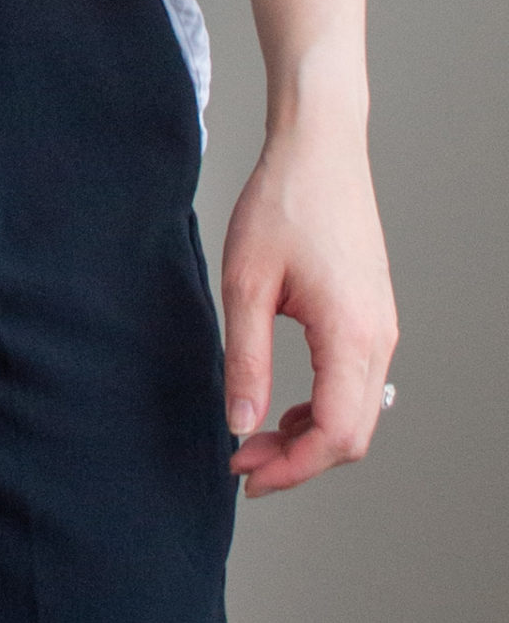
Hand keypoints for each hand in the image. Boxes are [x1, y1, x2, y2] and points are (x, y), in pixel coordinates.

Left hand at [221, 115, 397, 496]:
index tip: (243, 472)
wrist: (319, 149)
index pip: (334, 435)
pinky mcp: (374, 316)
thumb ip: (245, 360)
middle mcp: (378, 339)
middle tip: (242, 462)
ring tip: (255, 437)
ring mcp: (382, 328)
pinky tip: (283, 404)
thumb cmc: (282, 203)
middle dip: (298, 462)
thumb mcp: (246, 283)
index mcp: (351, 335)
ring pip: (359, 414)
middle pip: (353, 436)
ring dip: (311, 438)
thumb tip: (240, 425)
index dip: (290, 468)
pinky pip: (359, 385)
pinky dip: (324, 408)